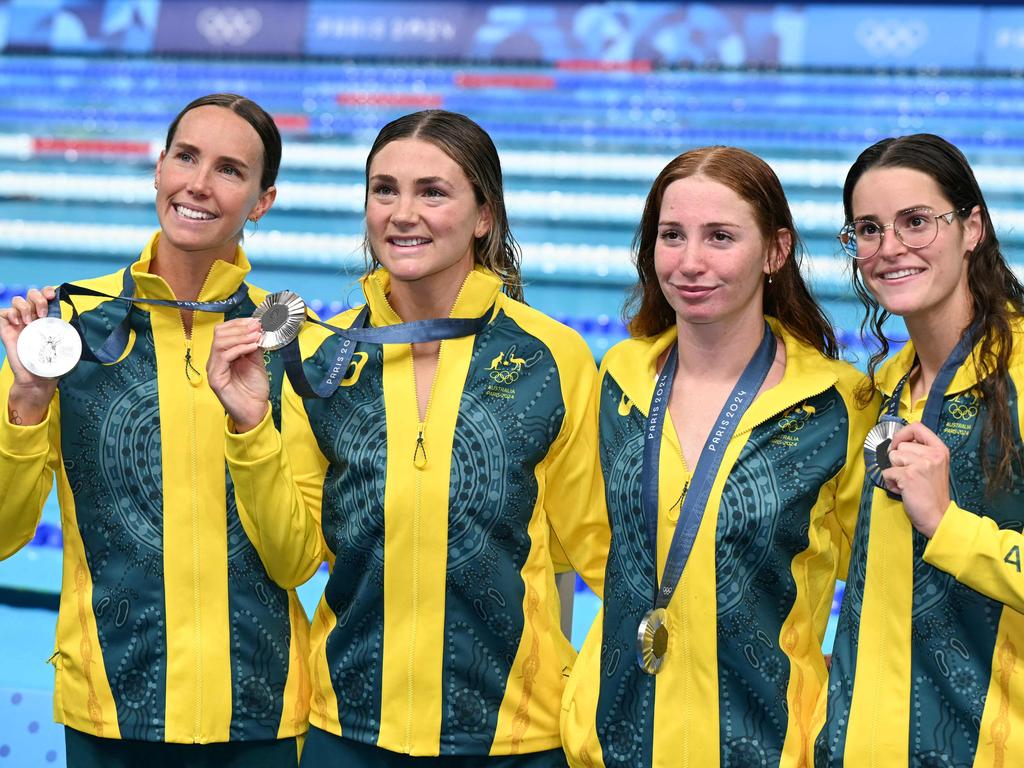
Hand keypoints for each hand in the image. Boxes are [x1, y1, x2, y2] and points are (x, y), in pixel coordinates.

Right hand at [0, 287, 59, 424]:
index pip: (45, 296)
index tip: (52, 296)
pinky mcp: (6, 329)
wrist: (36, 377)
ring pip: (17, 300)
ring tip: (30, 322)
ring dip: (25, 307)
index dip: (47, 291)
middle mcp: (32, 317)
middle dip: (38, 298)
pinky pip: (3, 312)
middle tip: (43, 315)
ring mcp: (18, 322)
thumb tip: (85, 325)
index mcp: (46, 318)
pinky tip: (18, 324)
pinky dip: (10, 313)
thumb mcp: (65, 346)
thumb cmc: (51, 362)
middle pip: (31, 293)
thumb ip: (70, 334)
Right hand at [207, 318, 269, 432]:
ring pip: (220, 343)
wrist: (255, 410)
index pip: (224, 331)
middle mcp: (215, 360)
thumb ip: (254, 346)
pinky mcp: (216, 378)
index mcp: (223, 354)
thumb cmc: (254, 388)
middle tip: (257, 327)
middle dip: (240, 327)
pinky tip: (253, 346)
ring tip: (256, 335)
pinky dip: (240, 348)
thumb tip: (258, 329)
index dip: (239, 323)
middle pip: (219, 333)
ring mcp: (213, 369)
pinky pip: (224, 356)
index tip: (256, 321)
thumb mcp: (256, 361)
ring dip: (241, 336)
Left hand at [881, 421, 950, 537]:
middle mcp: (932, 454)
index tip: (897, 445)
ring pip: (892, 457)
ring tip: (907, 483)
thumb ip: (921, 452)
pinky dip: (890, 483)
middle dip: (898, 460)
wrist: (938, 516)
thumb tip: (897, 443)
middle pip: (900, 445)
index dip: (902, 434)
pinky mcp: (908, 476)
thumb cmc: (932, 493)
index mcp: (940, 449)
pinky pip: (887, 473)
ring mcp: (921, 464)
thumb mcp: (934, 466)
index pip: (917, 427)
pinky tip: (903, 490)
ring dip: (894, 471)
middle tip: (909, 475)